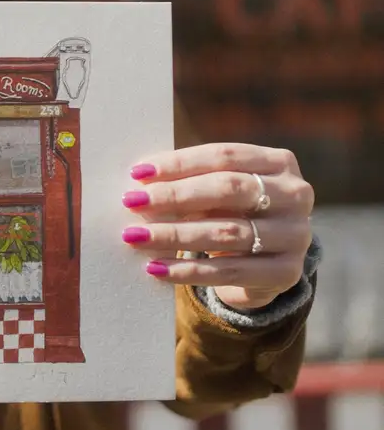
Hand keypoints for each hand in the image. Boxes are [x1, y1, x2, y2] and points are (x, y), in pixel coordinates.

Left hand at [121, 143, 313, 309]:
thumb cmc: (230, 214)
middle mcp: (295, 194)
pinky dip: (187, 270)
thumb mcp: (217, 193)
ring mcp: (296, 235)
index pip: (224, 156)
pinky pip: (229, 271)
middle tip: (132, 202)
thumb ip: (188, 183)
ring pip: (227, 232)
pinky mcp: (286, 273)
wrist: (263, 265)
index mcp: (278, 162)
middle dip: (175, 196)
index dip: (179, 163)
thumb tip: (137, 185)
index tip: (138, 173)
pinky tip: (155, 268)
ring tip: (135, 237)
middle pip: (228, 189)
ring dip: (174, 235)